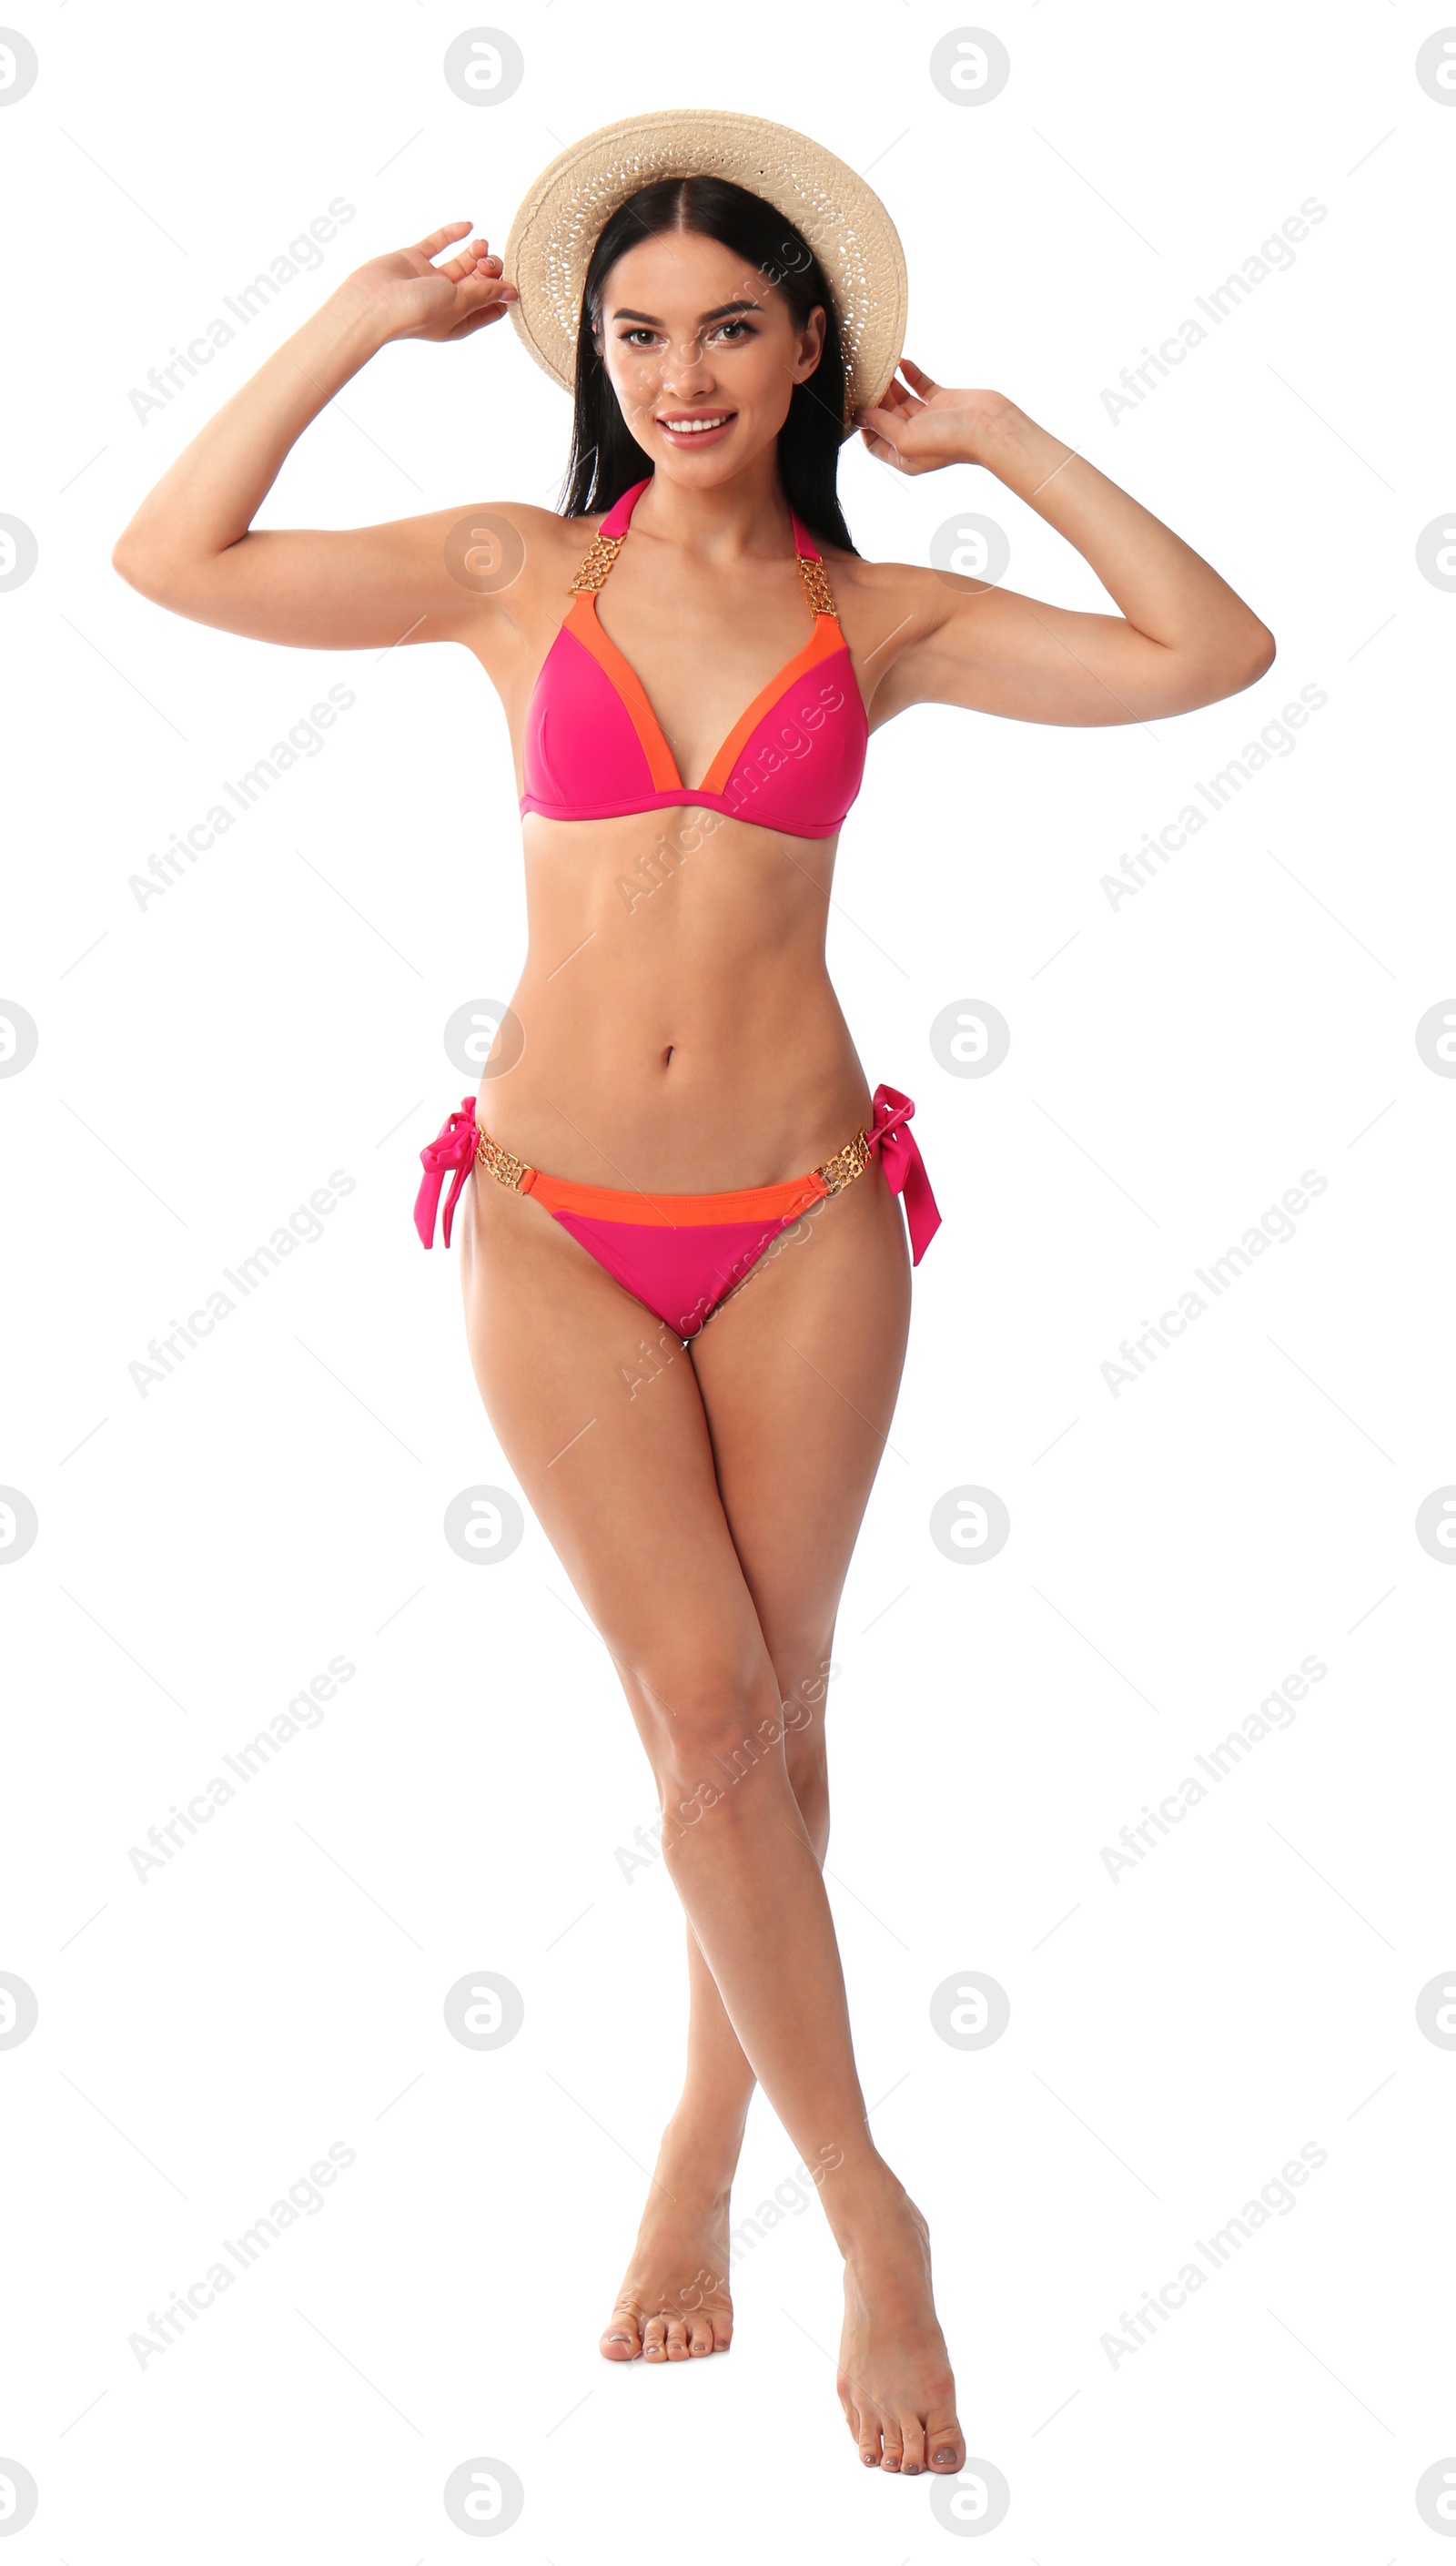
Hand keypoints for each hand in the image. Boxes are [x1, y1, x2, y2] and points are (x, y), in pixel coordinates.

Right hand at [339, 222, 518, 346]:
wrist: (373, 303)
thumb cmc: (416, 312)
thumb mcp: (459, 303)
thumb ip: (485, 294)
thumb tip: (512, 293)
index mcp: (458, 321)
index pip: (489, 308)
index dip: (502, 294)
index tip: (511, 281)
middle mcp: (445, 302)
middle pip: (478, 282)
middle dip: (489, 269)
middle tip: (487, 262)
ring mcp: (429, 280)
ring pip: (460, 263)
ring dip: (474, 252)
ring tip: (480, 244)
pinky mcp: (414, 260)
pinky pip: (437, 244)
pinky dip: (452, 234)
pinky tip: (468, 226)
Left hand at [853, 361, 1012, 472]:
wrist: (988, 427)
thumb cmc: (950, 440)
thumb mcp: (905, 437)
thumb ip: (881, 425)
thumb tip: (861, 415)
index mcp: (904, 456)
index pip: (874, 442)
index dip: (863, 425)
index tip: (855, 405)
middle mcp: (915, 438)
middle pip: (885, 418)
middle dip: (874, 401)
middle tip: (863, 380)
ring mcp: (929, 418)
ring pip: (900, 399)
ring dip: (889, 384)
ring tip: (878, 368)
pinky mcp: (942, 400)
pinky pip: (920, 385)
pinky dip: (910, 374)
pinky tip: (901, 362)